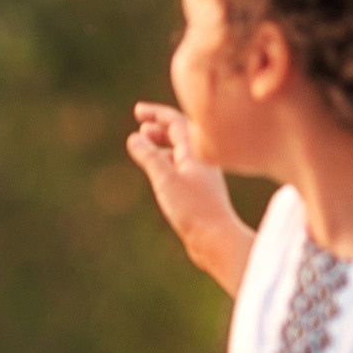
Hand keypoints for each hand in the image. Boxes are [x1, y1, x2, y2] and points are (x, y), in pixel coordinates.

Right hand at [127, 102, 236, 237]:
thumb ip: (149, 157)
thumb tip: (134, 137)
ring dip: (163, 146)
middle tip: (142, 126)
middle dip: (160, 128)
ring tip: (146, 147)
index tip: (138, 111)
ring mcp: (202, 178)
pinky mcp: (200, 194)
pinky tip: (159, 173)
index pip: (176, 122)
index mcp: (197, 152)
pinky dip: (168, 163)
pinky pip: (182, 169)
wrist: (217, 241)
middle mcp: (202, 162)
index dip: (156, 114)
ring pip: (181, 153)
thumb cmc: (194, 209)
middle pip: (181, 135)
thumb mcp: (165, 179)